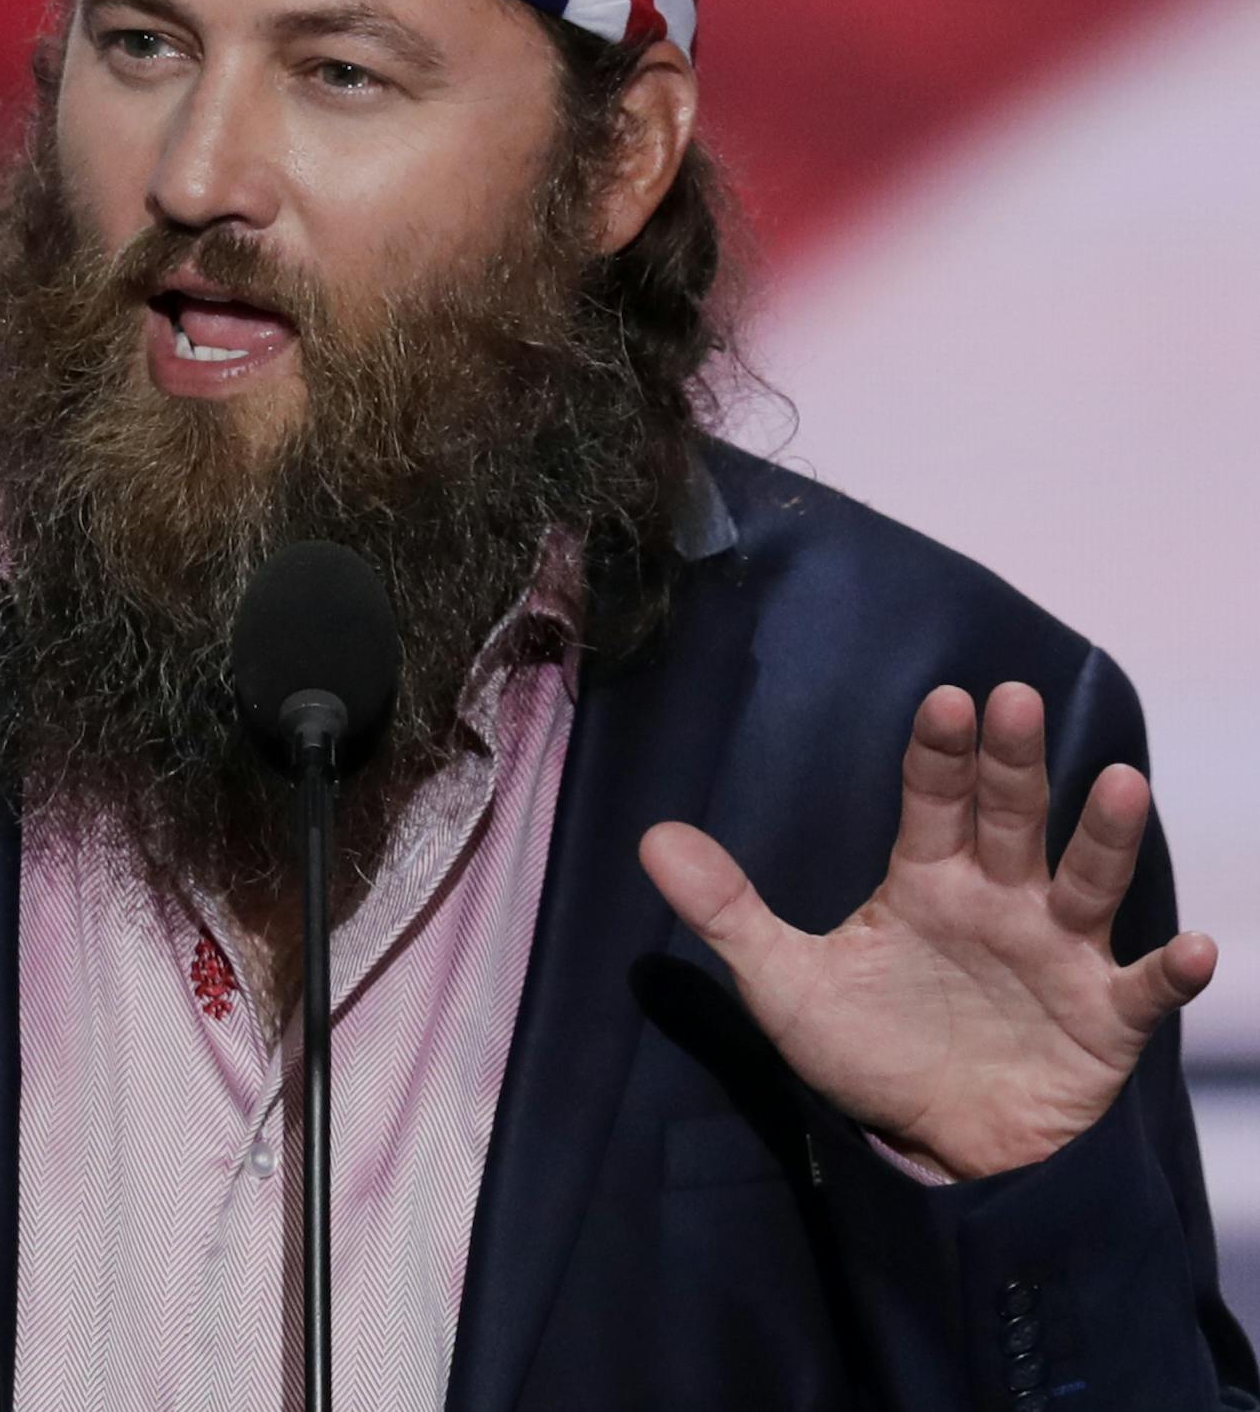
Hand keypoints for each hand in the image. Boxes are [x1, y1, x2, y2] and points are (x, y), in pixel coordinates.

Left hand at [638, 682, 1215, 1179]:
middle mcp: (1000, 900)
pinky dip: (1171, 972)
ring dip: (1104, 838)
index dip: (940, 752)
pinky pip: (1142, 991)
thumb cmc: (869, 1049)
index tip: (946, 698)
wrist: (932, 1151)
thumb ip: (727, 909)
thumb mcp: (784, 982)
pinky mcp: (1102, 1021)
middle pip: (1011, 819)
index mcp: (927, 881)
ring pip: (1088, 883)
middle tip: (1017, 701)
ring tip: (1120, 784)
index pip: (933, 801)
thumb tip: (653, 838)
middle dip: (1015, 763)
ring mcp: (1058, 955)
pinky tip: (1197, 950)